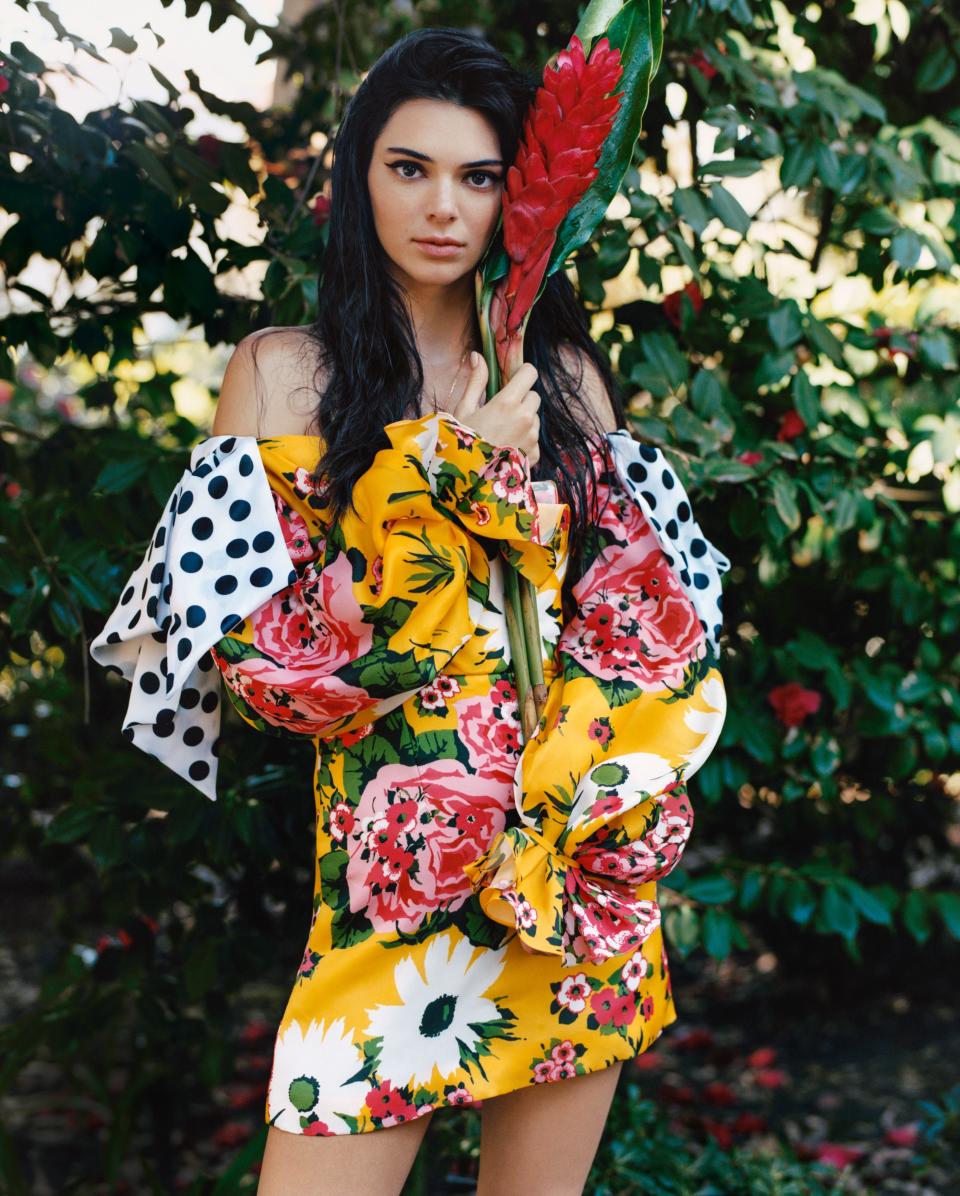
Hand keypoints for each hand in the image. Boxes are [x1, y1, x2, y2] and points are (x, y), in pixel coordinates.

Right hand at [451, 352, 540, 466]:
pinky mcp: (535, 454)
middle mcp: (525, 417)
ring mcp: (532, 437)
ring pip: (535, 419)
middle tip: (503, 412)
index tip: (513, 380)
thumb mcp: (464, 409)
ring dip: (525, 421)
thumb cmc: (461, 442)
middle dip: (522, 399)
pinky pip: (535, 440)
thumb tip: (478, 356)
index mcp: (507, 402)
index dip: (522, 374)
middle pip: (534, 396)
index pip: (530, 373)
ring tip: (503, 433)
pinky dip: (525, 442)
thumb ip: (476, 381)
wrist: (466, 478)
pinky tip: (507, 448)